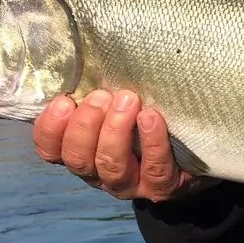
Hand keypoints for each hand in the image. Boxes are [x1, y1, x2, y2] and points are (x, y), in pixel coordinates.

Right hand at [32, 89, 206, 200]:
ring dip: (115, 132)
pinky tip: (151, 118)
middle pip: (78, 159)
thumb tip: (85, 56)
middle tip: (101, 96)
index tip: (63, 101)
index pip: (51, 150)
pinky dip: (151, 143)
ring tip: (128, 100)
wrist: (193, 149)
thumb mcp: (115, 103)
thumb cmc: (144, 114)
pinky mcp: (162, 186)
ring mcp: (130, 184)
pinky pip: (154, 169)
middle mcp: (99, 174)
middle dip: (85, 126)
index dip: (50, 129)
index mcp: (82, 152)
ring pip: (111, 167)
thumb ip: (97, 92)